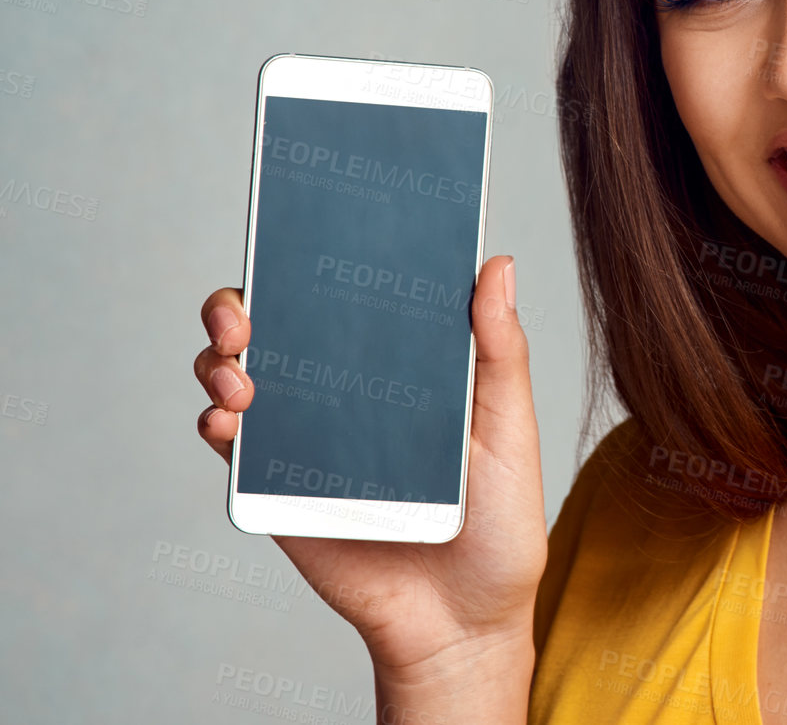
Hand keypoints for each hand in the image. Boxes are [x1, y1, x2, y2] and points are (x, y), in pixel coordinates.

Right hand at [195, 255, 547, 675]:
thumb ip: (498, 352)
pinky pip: (231, 444)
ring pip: (238, 372)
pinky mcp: (279, 486)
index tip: (302, 225)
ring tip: (242, 373)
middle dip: (242, 301)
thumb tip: (495, 263)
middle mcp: (345, 387)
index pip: (349, 292)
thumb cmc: (498, 524)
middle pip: (277, 322)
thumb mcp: (509, 431)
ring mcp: (307, 433)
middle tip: (247, 313)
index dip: (318, 252)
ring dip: (221, 358)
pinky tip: (231, 421)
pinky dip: (217, 423)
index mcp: (400, 363)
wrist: (463, 622)